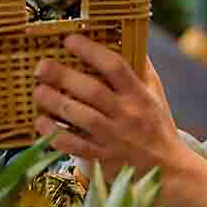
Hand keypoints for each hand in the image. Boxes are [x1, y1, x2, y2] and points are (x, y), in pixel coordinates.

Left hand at [33, 35, 184, 180]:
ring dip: (56, 103)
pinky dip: (55, 134)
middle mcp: (127, 114)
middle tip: (42, 66)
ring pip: (81, 117)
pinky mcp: (103, 158)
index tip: (70, 40)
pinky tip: (40, 123)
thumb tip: (126, 39)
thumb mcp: (155, 94)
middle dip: (64, 76)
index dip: (91, 51)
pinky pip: (75, 146)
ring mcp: (114, 138)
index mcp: (139, 95)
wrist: (167, 168)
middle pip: (93, 91)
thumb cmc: (157, 125)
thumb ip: (142, 68)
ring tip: (38, 91)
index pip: (116, 67)